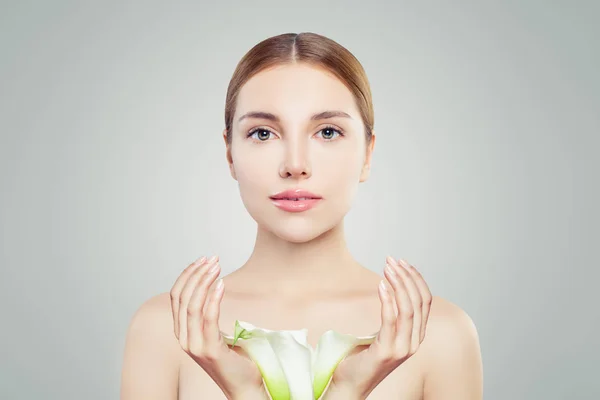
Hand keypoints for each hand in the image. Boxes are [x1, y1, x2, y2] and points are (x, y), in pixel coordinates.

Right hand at [170, 255, 266, 399]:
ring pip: (192, 305)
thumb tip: (211, 287)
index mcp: (182, 332)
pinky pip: (208, 318)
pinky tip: (222, 284)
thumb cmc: (234, 358)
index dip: (187, 275)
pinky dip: (214, 298)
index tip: (202, 260)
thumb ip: (206, 316)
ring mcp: (194, 345)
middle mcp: (183, 338)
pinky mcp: (210, 350)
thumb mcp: (214, 333)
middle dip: (196, 274)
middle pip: (182, 297)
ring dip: (204, 281)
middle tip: (213, 259)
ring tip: (217, 266)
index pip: (176, 296)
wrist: (244, 386)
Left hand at [327, 257, 432, 398]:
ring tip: (387, 267)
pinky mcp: (386, 352)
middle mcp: (414, 342)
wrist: (349, 385)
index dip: (416, 279)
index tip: (402, 263)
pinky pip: (391, 320)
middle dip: (407, 276)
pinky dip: (388, 299)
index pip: (425, 301)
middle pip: (419, 301)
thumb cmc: (362, 357)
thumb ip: (392, 317)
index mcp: (416, 336)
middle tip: (391, 260)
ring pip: (408, 308)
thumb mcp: (383, 334)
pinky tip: (381, 285)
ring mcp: (402, 349)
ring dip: (398, 283)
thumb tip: (391, 288)